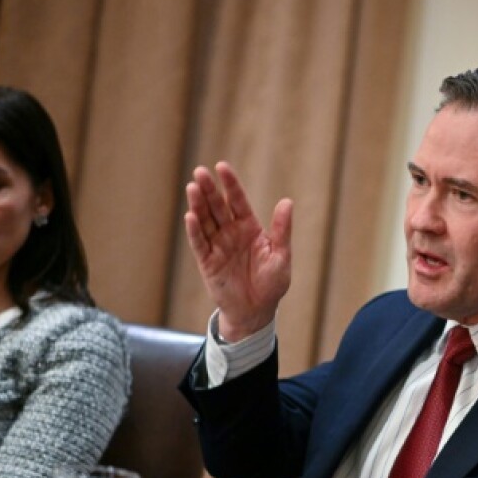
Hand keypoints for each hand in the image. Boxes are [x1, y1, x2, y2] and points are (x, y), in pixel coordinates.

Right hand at [183, 161, 292, 341]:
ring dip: (198, 205)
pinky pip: (199, 243)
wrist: (257, 311)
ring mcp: (217, 246)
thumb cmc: (272, 284)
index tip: (222, 166)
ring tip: (192, 187)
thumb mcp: (281, 256)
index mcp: (249, 227)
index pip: (238, 201)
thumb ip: (281, 230)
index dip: (230, 184)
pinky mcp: (207, 262)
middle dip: (209, 189)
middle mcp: (231, 233)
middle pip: (217, 206)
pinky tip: (191, 216)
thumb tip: (287, 202)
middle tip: (200, 172)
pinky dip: (195, 230)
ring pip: (205, 220)